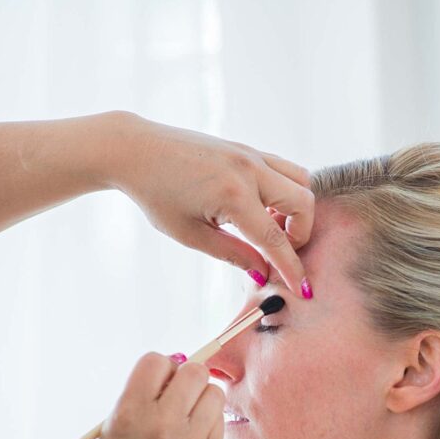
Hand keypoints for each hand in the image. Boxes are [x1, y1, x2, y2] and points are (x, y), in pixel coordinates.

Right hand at [91, 352, 223, 438]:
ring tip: (188, 419)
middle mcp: (161, 423)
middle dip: (186, 378)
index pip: (155, 361)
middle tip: (179, 397)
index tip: (159, 384)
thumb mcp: (113, 432)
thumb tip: (175, 364)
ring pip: (213, 392)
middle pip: (193, 371)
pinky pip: (220, 420)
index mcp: (129, 413)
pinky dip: (209, 423)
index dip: (159, 369)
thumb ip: (140, 397)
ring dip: (202, 399)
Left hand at [103, 112, 315, 298]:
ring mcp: (250, 154)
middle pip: (303, 204)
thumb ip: (233, 254)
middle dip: (300, 234)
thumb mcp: (191, 234)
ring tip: (269, 226)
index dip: (291, 269)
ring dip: (296, 209)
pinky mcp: (247, 148)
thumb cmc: (156, 194)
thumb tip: (263, 274)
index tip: (303, 290)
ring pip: (301, 180)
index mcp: (233, 195)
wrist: (136, 151)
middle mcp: (249, 170)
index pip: (275, 240)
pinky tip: (261, 207)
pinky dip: (285, 190)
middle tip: (278, 250)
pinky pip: (284, 169)